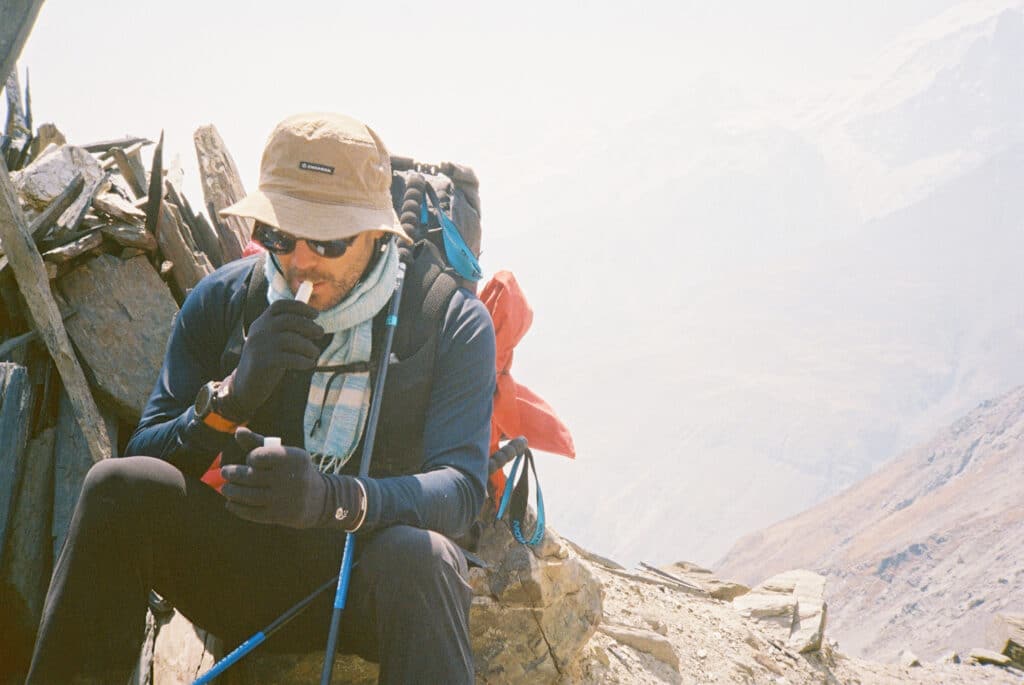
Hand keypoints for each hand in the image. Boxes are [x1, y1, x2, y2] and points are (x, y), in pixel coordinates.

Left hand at [221, 427, 364, 529]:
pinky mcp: (279, 515)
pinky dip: (237, 508)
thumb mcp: (283, 455)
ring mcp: (285, 498)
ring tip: (225, 488)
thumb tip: (238, 431)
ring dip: (232, 491)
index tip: (251, 460)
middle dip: (233, 474)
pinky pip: (252, 512)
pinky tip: (231, 503)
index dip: (251, 457)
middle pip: (251, 476)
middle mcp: (291, 478)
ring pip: (248, 495)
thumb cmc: (295, 471)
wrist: (318, 500)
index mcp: (294, 458)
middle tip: (224, 472)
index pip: (261, 455)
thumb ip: (259, 443)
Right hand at [225, 299, 322, 419]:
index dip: (299, 307)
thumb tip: (314, 326)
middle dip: (309, 326)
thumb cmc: (267, 362)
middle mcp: (259, 331)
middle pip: (288, 320)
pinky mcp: (262, 362)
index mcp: (261, 322)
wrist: (245, 386)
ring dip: (308, 346)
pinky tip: (309, 364)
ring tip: (315, 354)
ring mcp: (259, 346)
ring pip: (291, 339)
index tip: (316, 314)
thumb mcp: (274, 343)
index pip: (279, 306)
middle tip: (321, 333)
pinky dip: (303, 360)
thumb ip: (289, 333)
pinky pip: (289, 358)